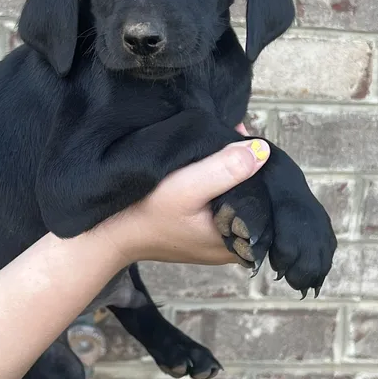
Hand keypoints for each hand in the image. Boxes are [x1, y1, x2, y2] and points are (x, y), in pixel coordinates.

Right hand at [97, 135, 269, 266]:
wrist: (108, 233)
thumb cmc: (145, 213)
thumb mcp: (186, 187)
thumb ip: (225, 169)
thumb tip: (262, 151)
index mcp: (239, 242)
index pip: (269, 200)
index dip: (263, 168)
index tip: (249, 141)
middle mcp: (234, 245)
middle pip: (256, 198)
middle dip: (248, 166)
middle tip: (234, 133)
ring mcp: (218, 240)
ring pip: (239, 198)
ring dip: (233, 171)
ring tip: (223, 141)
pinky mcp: (203, 232)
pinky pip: (222, 202)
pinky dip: (219, 181)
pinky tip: (210, 160)